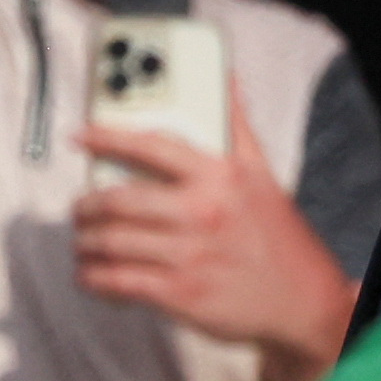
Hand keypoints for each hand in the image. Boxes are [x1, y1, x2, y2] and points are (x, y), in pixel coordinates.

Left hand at [75, 78, 355, 364]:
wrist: (300, 299)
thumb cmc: (277, 235)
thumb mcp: (263, 175)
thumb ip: (238, 127)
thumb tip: (226, 82)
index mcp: (222, 175)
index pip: (152, 146)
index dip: (108, 137)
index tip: (82, 136)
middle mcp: (202, 211)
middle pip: (118, 200)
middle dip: (85, 206)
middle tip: (81, 209)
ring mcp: (189, 255)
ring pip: (110, 243)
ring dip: (85, 244)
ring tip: (84, 243)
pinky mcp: (178, 294)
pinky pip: (116, 282)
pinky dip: (93, 279)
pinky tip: (93, 275)